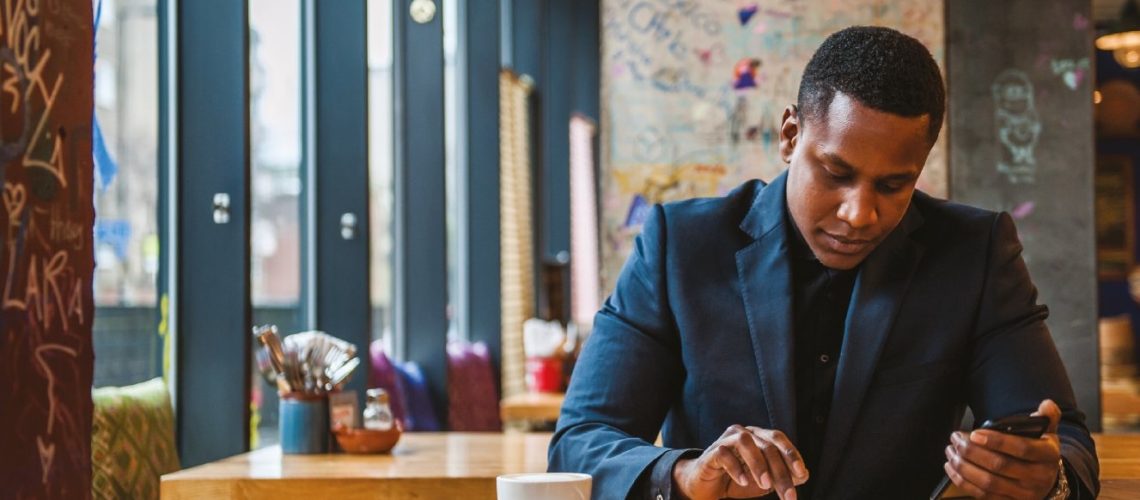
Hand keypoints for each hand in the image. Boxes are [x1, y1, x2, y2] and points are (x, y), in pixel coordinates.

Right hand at [672, 424, 808, 499]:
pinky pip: (724, 453)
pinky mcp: (712, 451)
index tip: (801, 473)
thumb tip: (804, 474)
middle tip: (787, 494)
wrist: (706, 488)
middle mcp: (743, 433)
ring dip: (758, 464)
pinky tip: (743, 482)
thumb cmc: (737, 481)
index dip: (791, 453)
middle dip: (779, 471)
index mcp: (758, 436)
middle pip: (766, 445)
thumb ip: (783, 476)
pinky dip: (736, 468)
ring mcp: (726, 440)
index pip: (778, 438)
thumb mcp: (764, 482)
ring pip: (745, 442)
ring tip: (765, 485)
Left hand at [944, 399, 1062, 498]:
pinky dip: (963, 481)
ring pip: (988, 482)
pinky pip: (983, 495)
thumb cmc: (1039, 451)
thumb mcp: (1047, 433)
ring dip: (964, 466)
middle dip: (972, 451)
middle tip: (955, 439)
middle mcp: (1039, 477)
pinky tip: (951, 467)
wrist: (1047, 480)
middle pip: (1000, 465)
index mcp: (1048, 456)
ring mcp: (1024, 494)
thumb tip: (1047, 404)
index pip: (1022, 448)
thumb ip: (1046, 417)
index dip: (997, 441)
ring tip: (950, 451)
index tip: (974, 433)